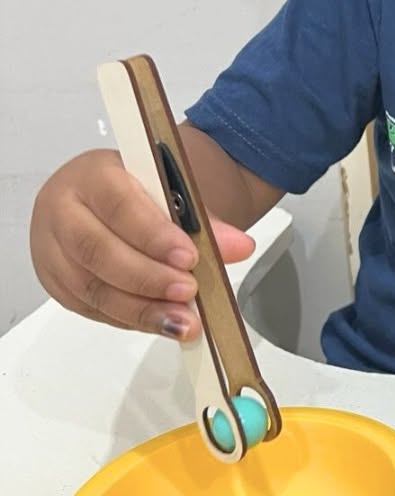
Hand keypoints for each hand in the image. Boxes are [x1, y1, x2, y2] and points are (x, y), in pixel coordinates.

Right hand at [30, 148, 253, 340]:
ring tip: (182, 321)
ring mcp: (53, 249)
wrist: (117, 193)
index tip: (190, 257)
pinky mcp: (56, 282)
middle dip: (148, 278)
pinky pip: (91, 308)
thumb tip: (239, 247)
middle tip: (189, 292)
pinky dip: (129, 318)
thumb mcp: (177, 188)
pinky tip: (160, 321)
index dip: (154, 235)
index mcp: (92, 174)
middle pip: (97, 251)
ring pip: (91, 288)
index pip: (118, 205)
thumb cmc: (146, 188)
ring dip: (141, 310)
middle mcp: (63, 209)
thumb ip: (206, 219)